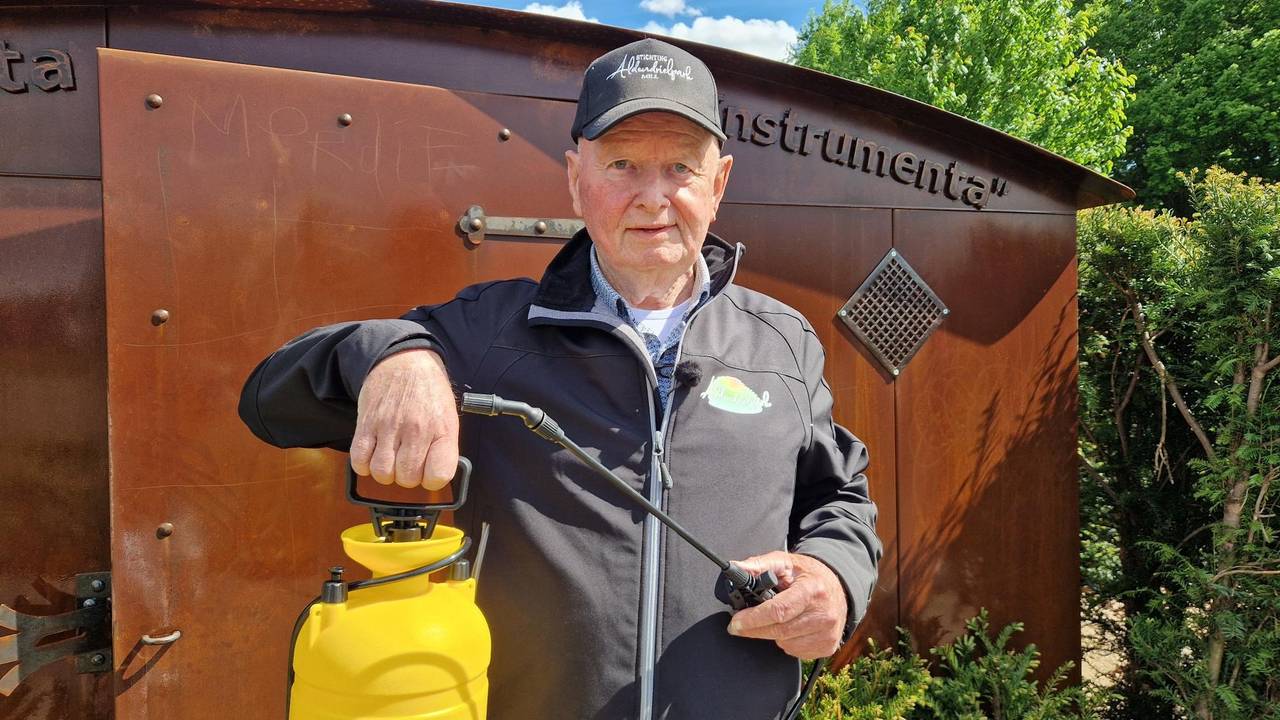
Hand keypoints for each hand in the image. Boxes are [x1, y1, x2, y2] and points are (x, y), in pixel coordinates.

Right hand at [350, 349, 458, 490]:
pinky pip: (359, 460)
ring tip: (391, 459)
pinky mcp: (366, 424)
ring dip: (385, 472)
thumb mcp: (448, 416)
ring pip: (382, 473)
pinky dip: (364, 464)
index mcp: (441, 429)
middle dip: (407, 477)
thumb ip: (444, 447)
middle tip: (408, 463)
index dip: (433, 480)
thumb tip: (436, 476)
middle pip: (407, 478)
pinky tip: (374, 455)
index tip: (429, 473)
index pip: (439, 475)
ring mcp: (389, 427)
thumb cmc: (427, 391)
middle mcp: (416, 429)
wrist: (402, 361)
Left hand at [726, 551, 846, 659]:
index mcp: (812, 590)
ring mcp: (827, 633)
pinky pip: (795, 652)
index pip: (778, 610)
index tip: (736, 622)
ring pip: (784, 643)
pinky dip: (786, 642)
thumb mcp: (785, 562)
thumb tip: (736, 568)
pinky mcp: (828, 647)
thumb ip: (759, 565)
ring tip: (776, 619)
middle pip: (779, 631)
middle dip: (753, 630)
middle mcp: (823, 614)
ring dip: (772, 634)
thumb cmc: (808, 575)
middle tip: (738, 626)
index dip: (753, 619)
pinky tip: (790, 628)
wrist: (838, 587)